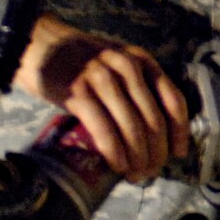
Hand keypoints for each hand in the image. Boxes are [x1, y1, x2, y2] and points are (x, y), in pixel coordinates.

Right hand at [12, 14, 189, 180]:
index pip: (173, 100)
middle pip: (154, 120)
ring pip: (132, 128)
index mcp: (142, 61)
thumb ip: (137, 85)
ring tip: (136, 174)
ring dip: (137, 158)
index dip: (179, 132)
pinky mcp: (79, 94)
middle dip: (156, 152)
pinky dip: (115, 153)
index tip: (179, 153)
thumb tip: (154, 130)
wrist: (39, 44)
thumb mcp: (117, 62)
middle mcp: (126, 69)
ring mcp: (103, 80)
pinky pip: (105, 131)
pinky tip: (118, 166)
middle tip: (152, 171)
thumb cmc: (80, 60)